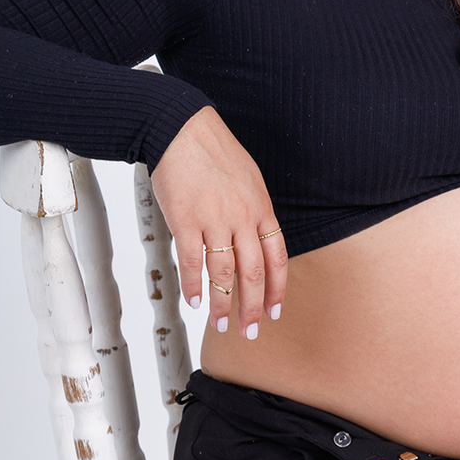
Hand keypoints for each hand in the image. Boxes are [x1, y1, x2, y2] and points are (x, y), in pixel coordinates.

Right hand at [150, 106, 287, 339]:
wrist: (181, 129)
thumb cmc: (213, 151)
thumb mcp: (248, 179)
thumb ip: (253, 211)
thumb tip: (255, 239)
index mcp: (261, 208)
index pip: (277, 258)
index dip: (277, 288)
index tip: (275, 310)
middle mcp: (242, 218)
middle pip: (253, 273)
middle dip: (254, 307)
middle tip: (251, 330)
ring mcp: (214, 220)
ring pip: (223, 274)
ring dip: (223, 305)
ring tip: (220, 324)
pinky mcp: (186, 220)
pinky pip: (191, 262)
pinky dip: (193, 286)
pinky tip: (194, 302)